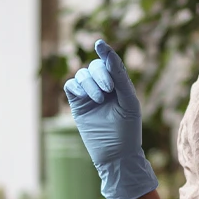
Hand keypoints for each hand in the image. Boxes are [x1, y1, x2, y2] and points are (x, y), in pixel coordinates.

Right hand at [63, 40, 157, 198]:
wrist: (116, 155)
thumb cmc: (127, 130)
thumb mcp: (128, 101)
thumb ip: (119, 77)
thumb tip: (109, 54)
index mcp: (119, 85)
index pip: (111, 63)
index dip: (106, 52)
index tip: (100, 44)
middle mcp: (103, 87)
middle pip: (95, 67)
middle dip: (101, 74)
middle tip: (108, 90)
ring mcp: (89, 96)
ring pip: (82, 75)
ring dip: (90, 83)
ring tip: (99, 100)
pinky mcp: (77, 104)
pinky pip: (71, 85)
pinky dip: (77, 87)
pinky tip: (85, 97)